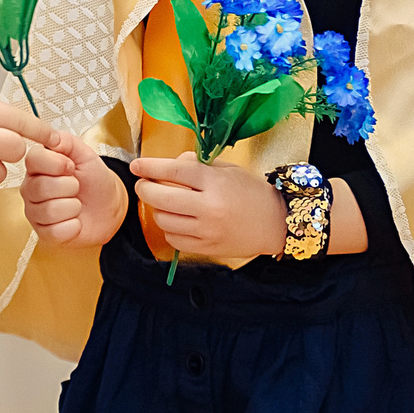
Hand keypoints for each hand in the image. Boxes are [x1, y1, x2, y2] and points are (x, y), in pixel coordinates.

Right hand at [21, 134, 128, 247]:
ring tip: (76, 204)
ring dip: (73, 207)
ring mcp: (34, 212)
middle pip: (41, 187)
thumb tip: (51, 138)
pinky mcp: (43, 233)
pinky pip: (55, 231)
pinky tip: (75, 220)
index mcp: (37, 167)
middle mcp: (30, 189)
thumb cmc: (94, 180)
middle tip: (77, 187)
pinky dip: (73, 226)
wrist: (108, 207)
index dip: (58, 164)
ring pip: (49, 211)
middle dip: (70, 187)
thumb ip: (67, 142)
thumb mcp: (86, 155)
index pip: (33, 159)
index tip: (71, 167)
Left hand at [129, 154, 286, 259]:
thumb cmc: (253, 193)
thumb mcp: (229, 170)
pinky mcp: (207, 248)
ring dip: (157, 209)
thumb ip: (198, 165)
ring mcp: (207, 230)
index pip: (175, 170)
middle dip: (145, 189)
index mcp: (216, 182)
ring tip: (163, 202)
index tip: (137, 165)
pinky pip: (174, 239)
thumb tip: (170, 164)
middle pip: (162, 197)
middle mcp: (209, 207)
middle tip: (143, 184)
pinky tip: (176, 221)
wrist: (276, 223)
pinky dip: (169, 229)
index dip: (151, 167)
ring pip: (164, 220)